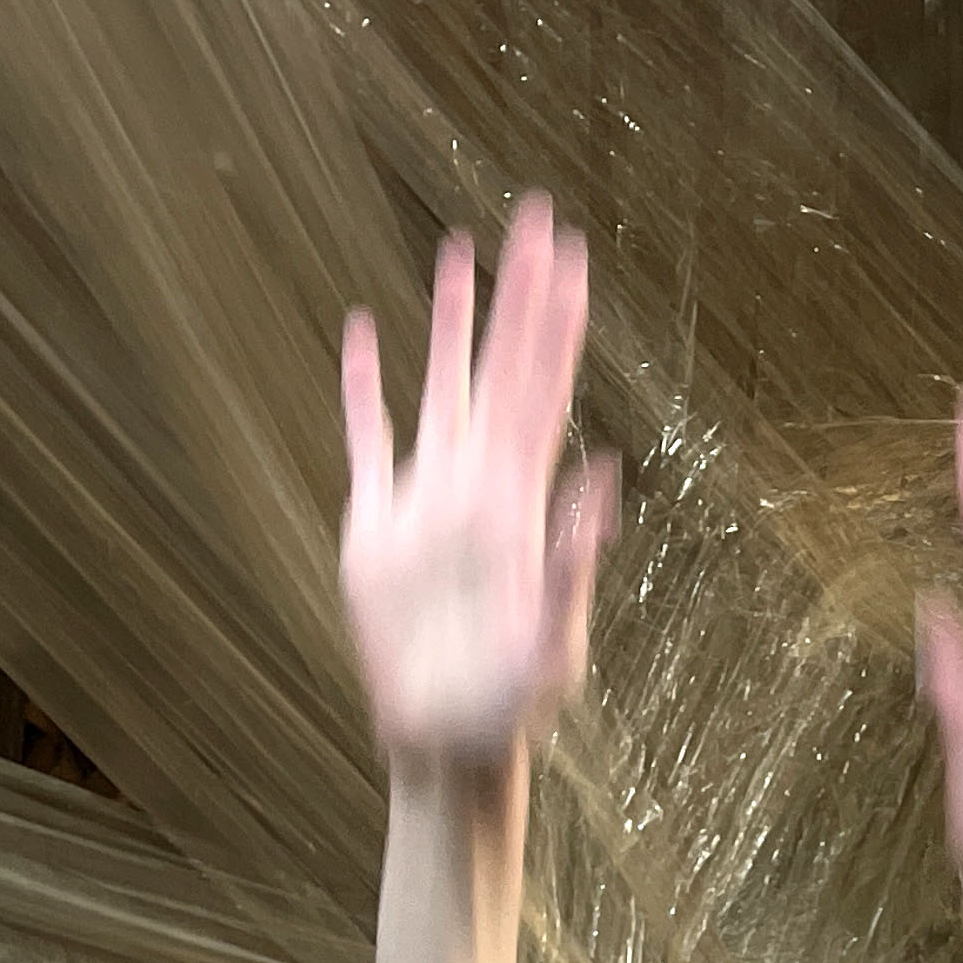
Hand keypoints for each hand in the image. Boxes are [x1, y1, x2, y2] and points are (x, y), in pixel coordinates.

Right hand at [341, 194, 618, 770]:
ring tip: (459, 250)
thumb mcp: (554, 645)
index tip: (572, 254)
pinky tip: (361, 334)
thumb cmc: (511, 711)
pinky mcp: (374, 530)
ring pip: (439, 385)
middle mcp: (476, 486)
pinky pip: (365, 440)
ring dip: (449, 321)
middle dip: (519, 292)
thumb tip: (601, 475)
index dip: (555, 321)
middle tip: (535, 215)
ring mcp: (425, 501)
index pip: (541, 389)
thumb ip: (573, 563)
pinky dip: (360, 388)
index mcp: (517, 504)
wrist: (448, 747)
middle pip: (499, 367)